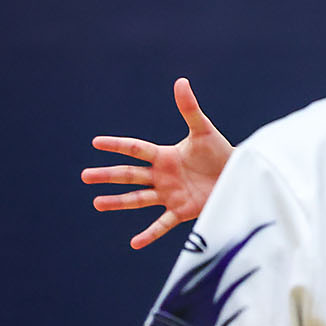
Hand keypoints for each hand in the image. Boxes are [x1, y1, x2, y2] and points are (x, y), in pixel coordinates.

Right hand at [82, 77, 233, 248]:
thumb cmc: (221, 152)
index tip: (96, 142)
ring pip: (139, 199)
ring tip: (97, 203)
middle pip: (130, 175)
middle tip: (85, 176)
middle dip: (108, 176)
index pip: (135, 149)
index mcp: (165, 156)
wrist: (240, 175)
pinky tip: (134, 243)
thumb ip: (189, 109)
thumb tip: (180, 81)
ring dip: (119, 202)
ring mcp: (170, 195)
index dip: (117, 146)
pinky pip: (162, 224)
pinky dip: (149, 234)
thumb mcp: (204, 131)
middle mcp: (163, 176)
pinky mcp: (182, 211)